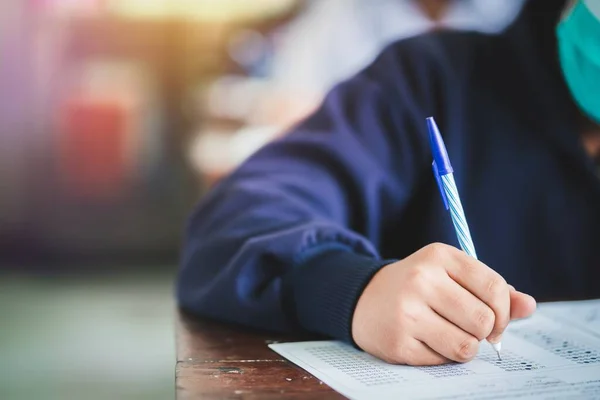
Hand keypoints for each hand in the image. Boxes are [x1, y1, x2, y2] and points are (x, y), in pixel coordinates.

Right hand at [351, 243, 535, 364]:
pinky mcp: (398, 342)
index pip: (494, 288)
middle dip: (483, 332)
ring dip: (465, 347)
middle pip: (484, 321)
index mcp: (439, 256)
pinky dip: (442, 356)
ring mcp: (406, 312)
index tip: (496, 320)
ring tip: (448, 335)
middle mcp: (421, 279)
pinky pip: (443, 361)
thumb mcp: (450, 276)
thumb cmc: (418, 287)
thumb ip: (492, 290)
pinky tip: (425, 341)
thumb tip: (529, 306)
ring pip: (466, 346)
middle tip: (468, 328)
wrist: (364, 299)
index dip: (505, 311)